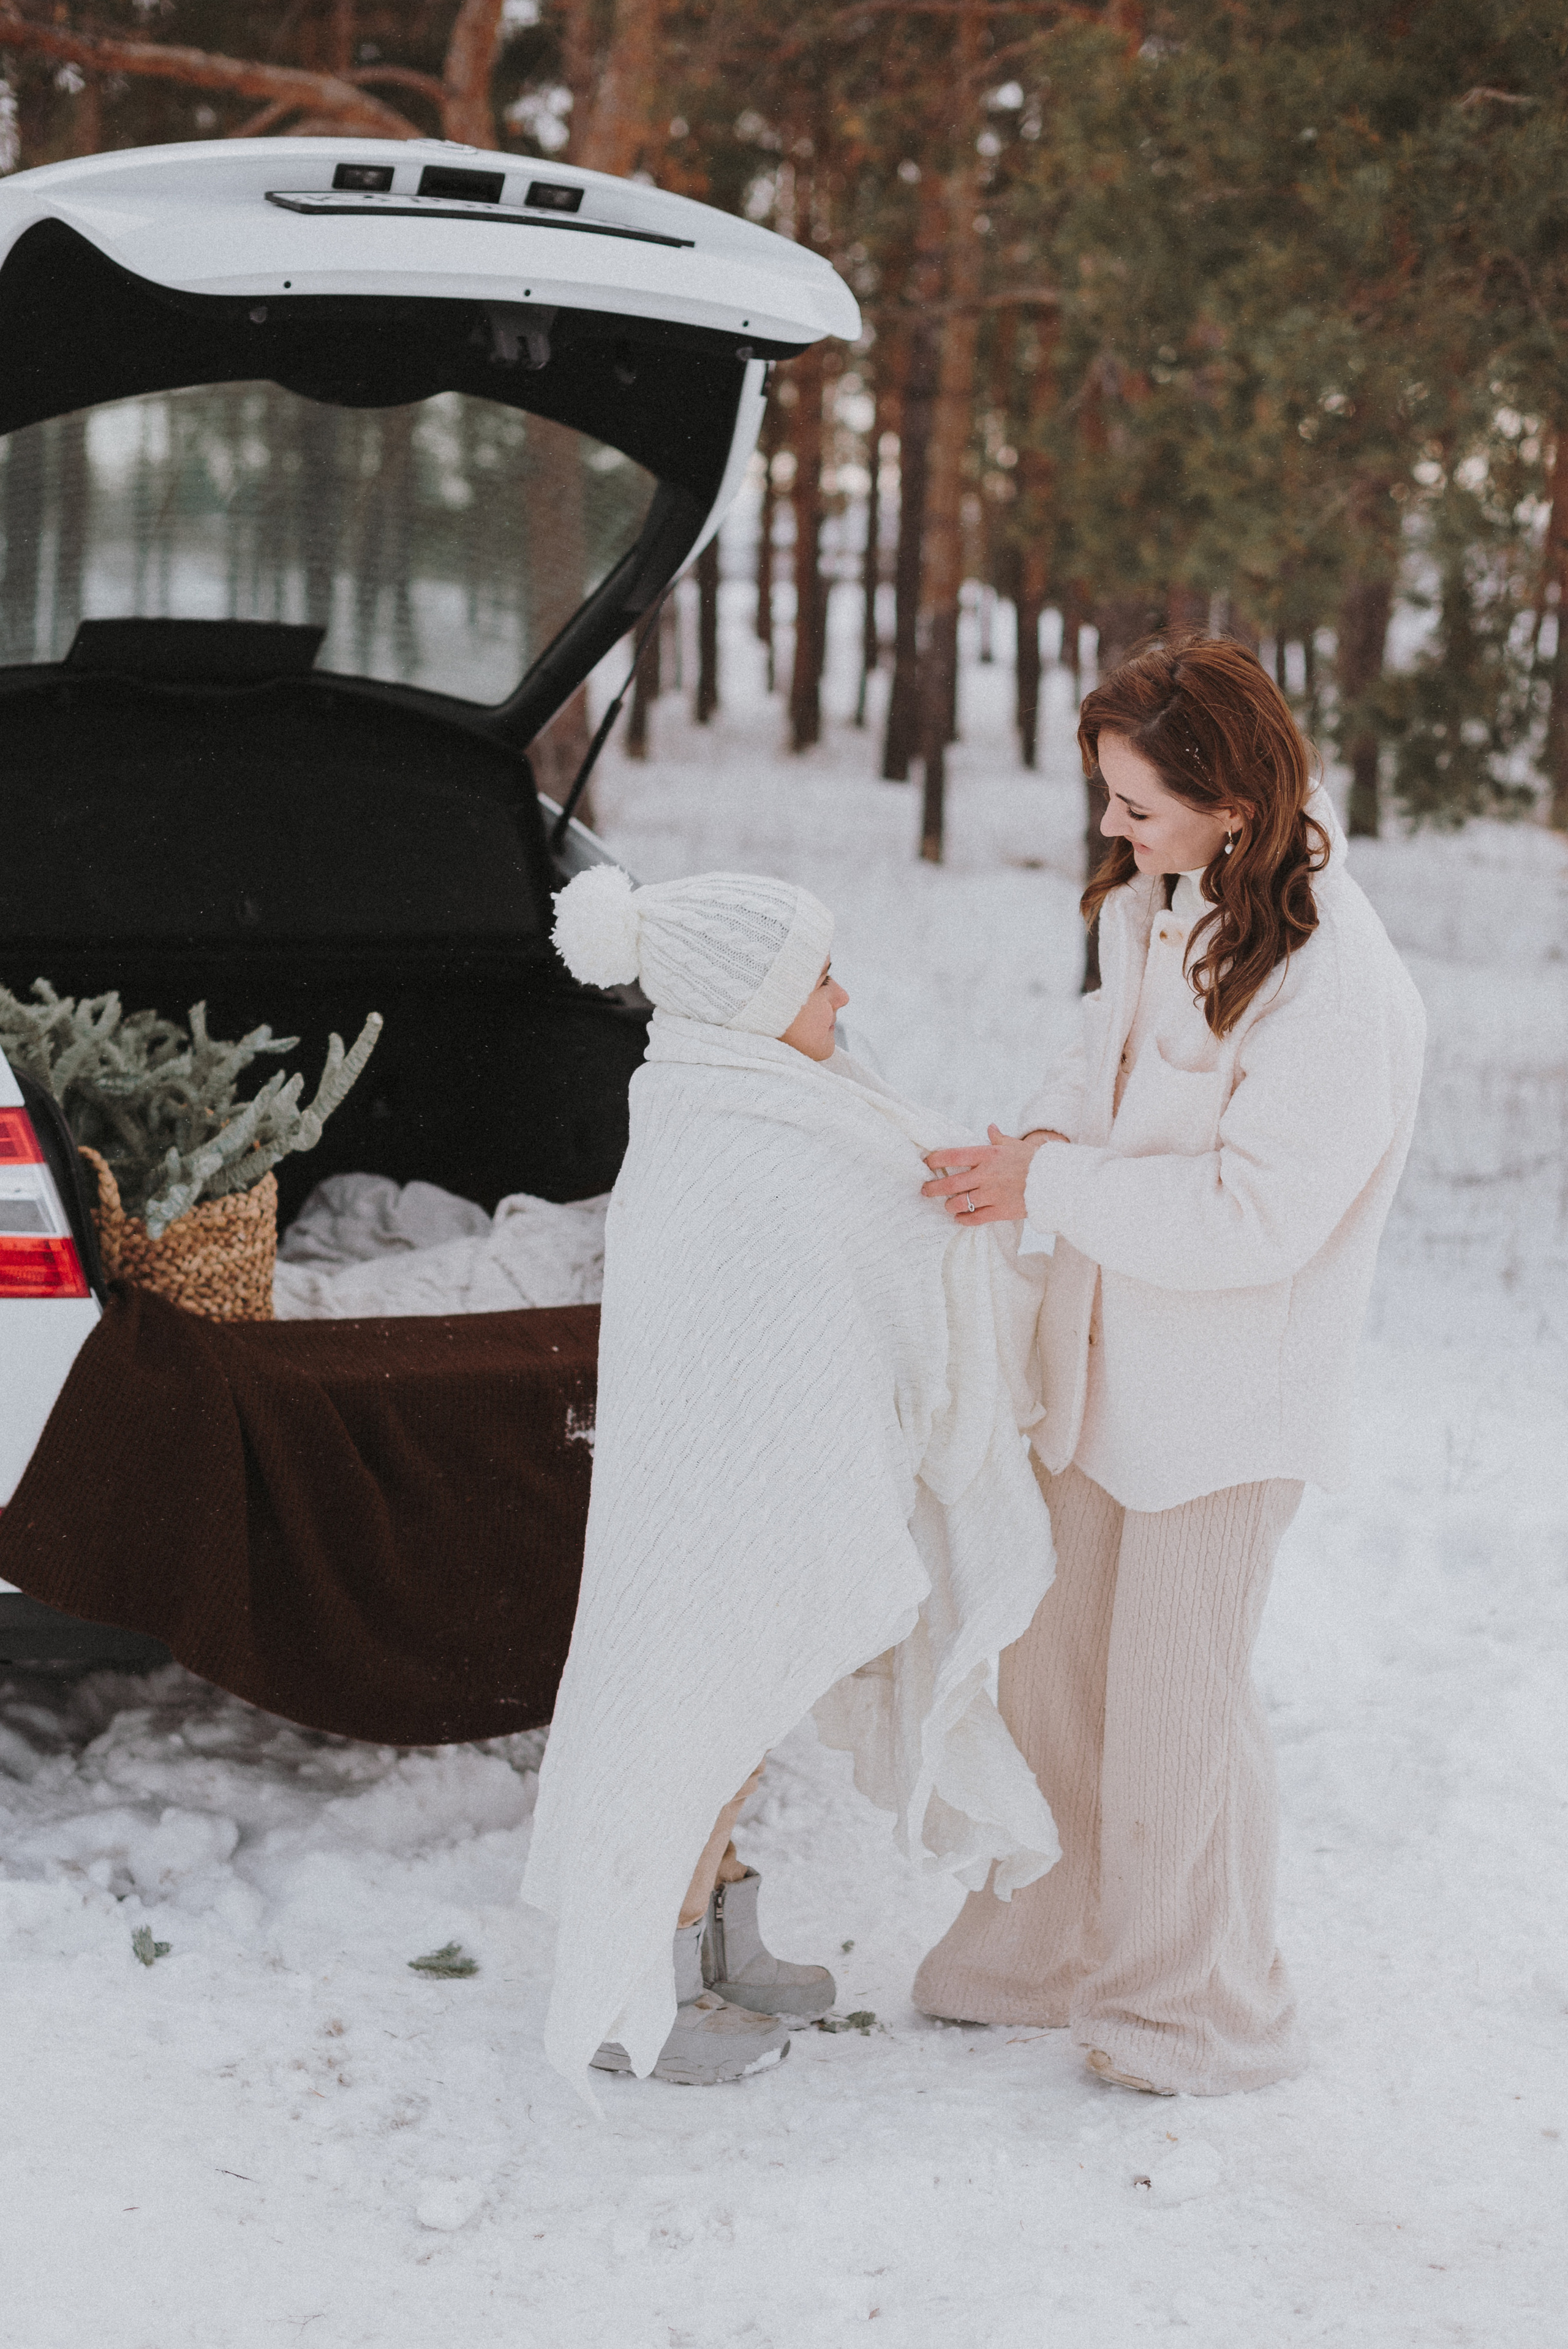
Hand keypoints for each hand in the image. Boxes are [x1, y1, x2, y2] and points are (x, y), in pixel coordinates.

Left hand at [921, 1126, 1064, 1224]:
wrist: (1054, 1181)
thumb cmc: (1033, 1161)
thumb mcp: (1015, 1145)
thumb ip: (999, 1138)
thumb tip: (990, 1128)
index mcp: (988, 1155)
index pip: (953, 1156)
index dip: (936, 1160)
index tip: (927, 1163)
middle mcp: (986, 1174)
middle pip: (950, 1183)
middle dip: (933, 1188)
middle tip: (925, 1190)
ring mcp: (992, 1194)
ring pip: (960, 1203)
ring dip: (949, 1205)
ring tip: (947, 1205)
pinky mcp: (1000, 1211)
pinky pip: (975, 1218)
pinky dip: (963, 1219)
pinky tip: (959, 1218)